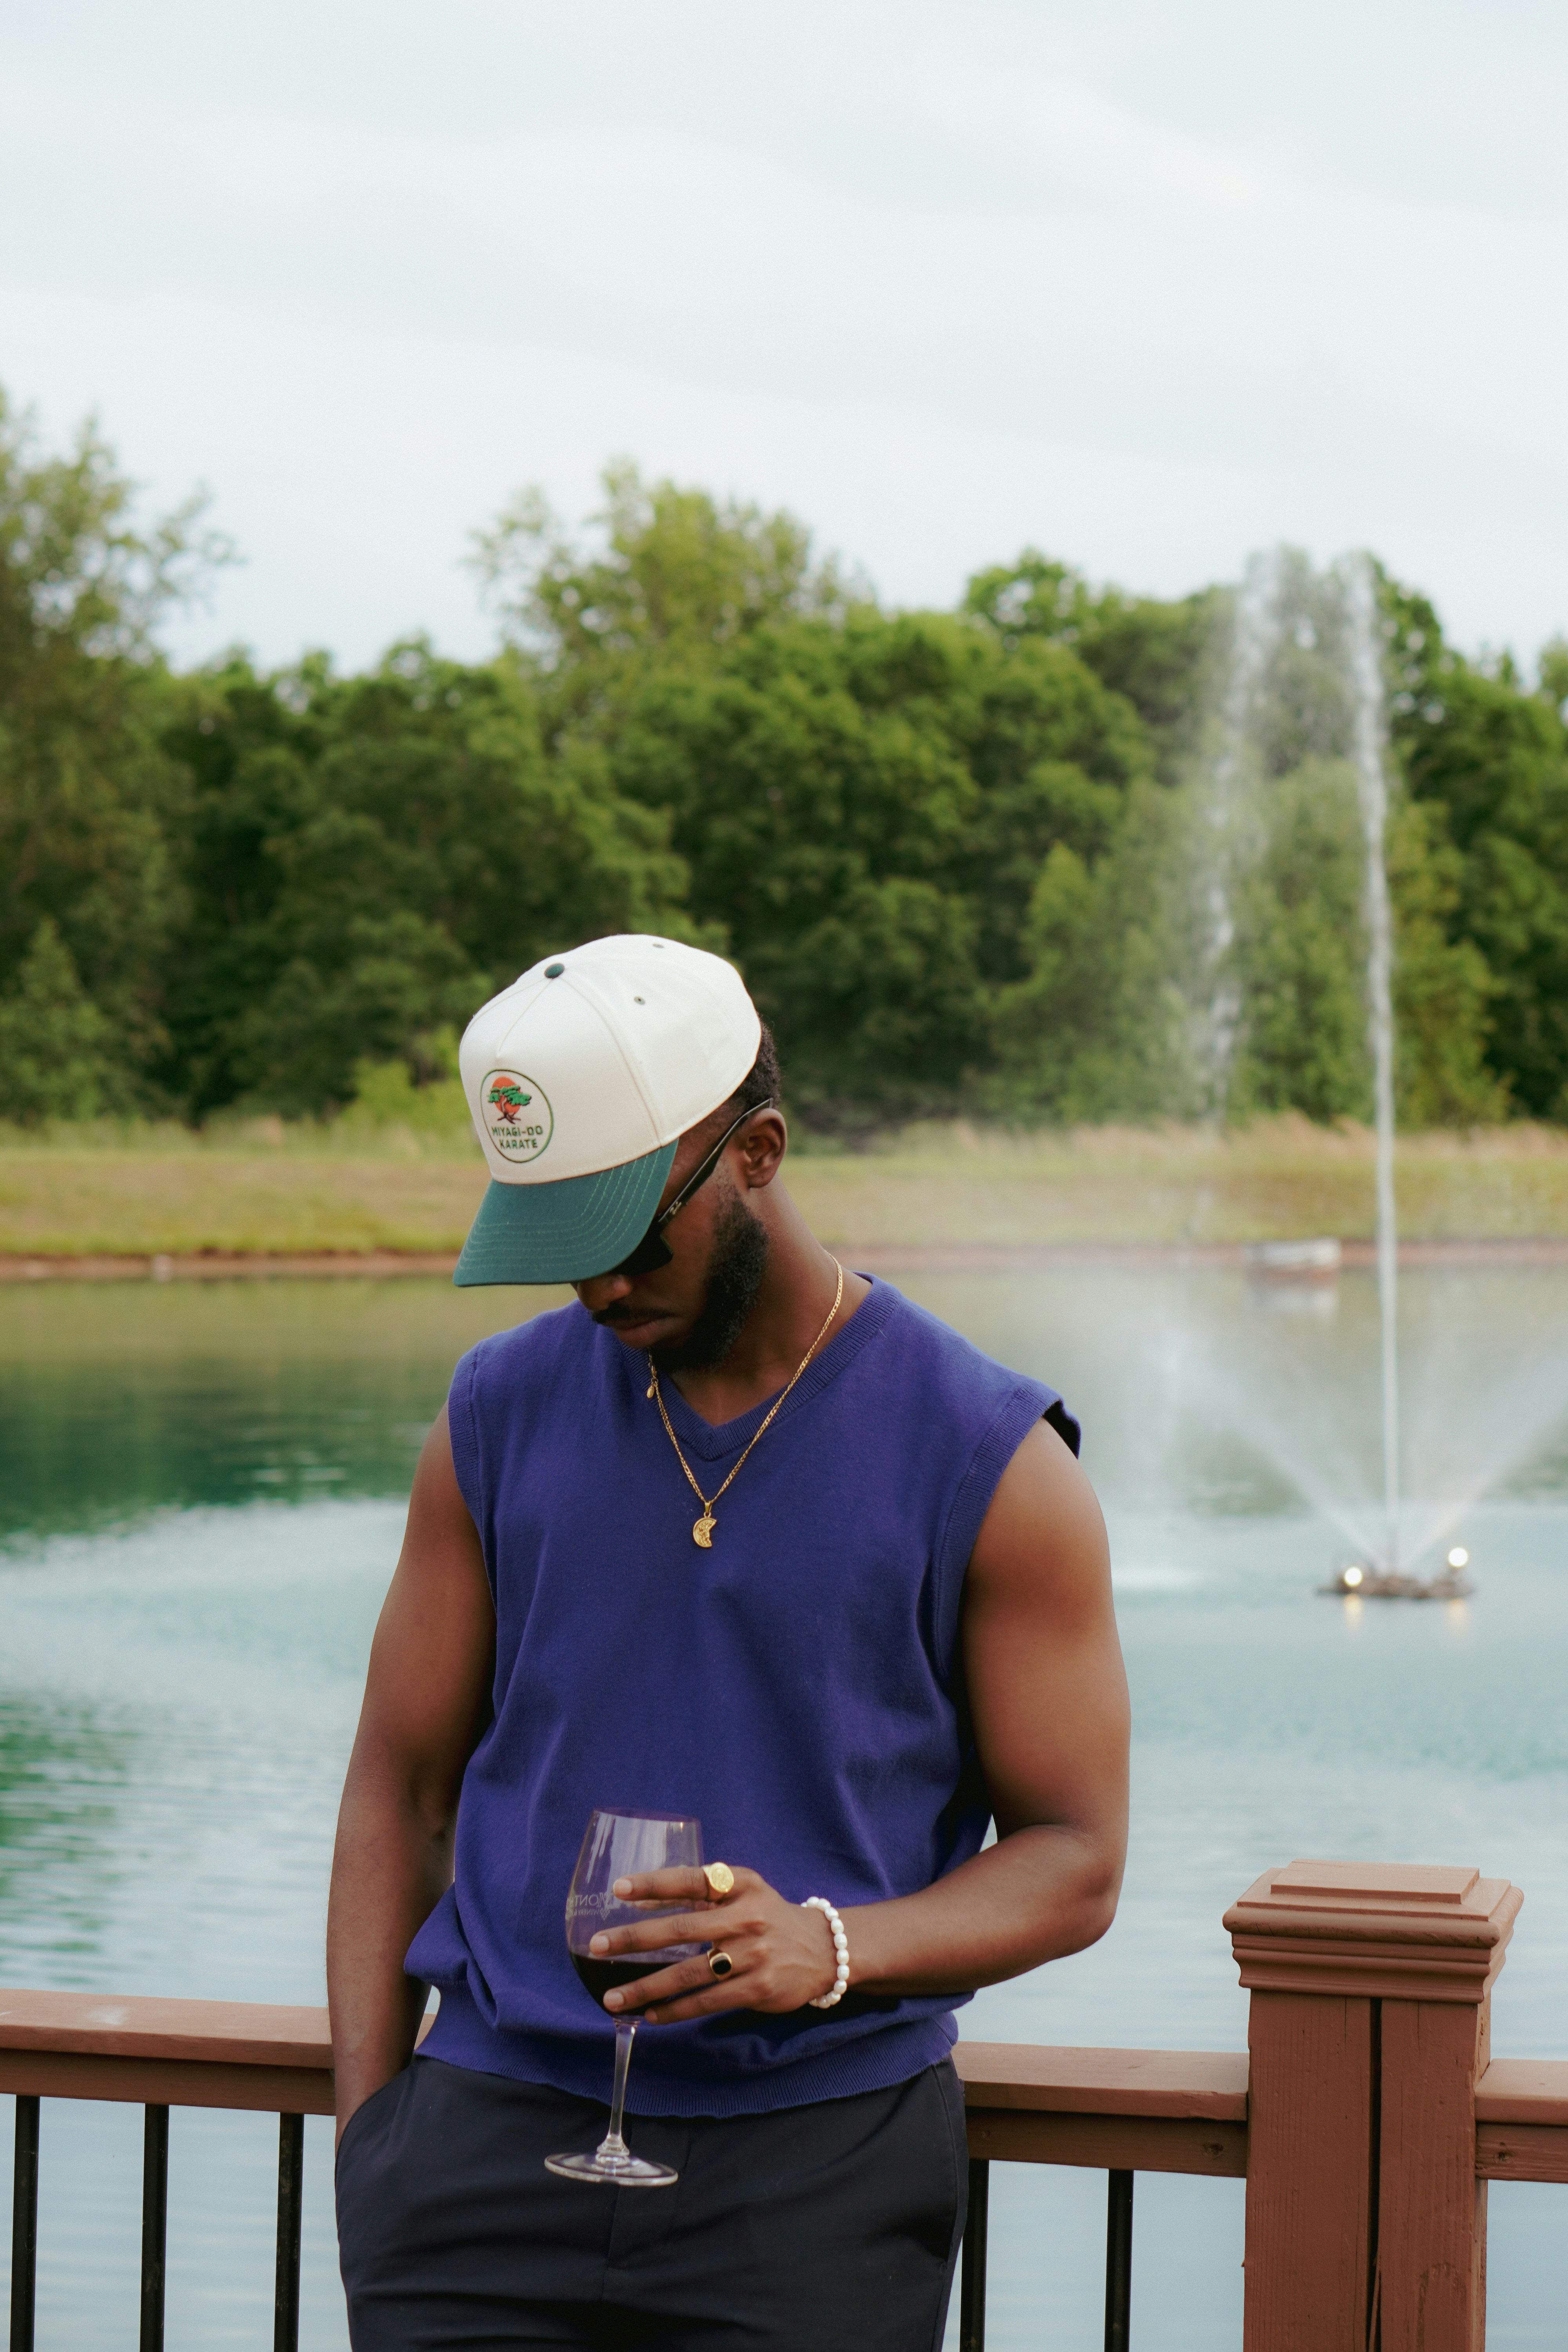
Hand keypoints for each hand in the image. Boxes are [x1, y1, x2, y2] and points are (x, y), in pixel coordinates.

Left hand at [587, 1865, 839, 2022]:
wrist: (823, 1949)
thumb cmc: (768, 1915)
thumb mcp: (743, 1891)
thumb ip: (700, 1892)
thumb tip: (641, 1901)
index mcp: (741, 1886)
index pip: (693, 1879)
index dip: (655, 1883)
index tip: (619, 1889)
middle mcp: (746, 1918)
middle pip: (682, 1929)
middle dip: (635, 1939)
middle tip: (597, 1946)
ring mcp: (753, 1956)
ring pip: (688, 1974)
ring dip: (645, 1987)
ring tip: (613, 1998)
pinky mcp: (758, 1989)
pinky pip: (706, 2002)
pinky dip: (675, 2010)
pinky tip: (651, 2014)